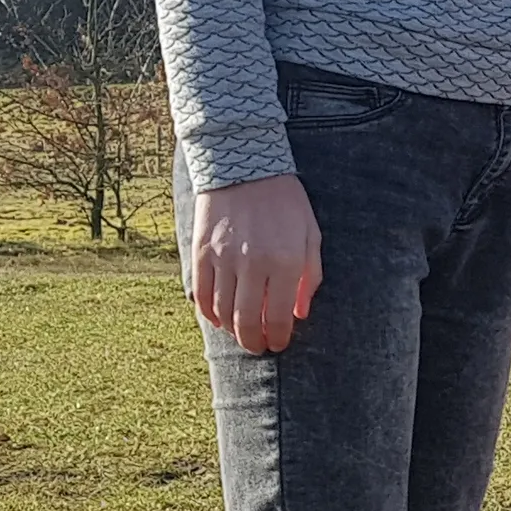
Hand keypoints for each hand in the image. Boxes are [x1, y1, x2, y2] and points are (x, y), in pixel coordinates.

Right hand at [190, 175, 322, 354]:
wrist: (244, 165)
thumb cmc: (285, 202)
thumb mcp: (310, 235)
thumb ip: (309, 276)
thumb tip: (301, 313)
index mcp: (285, 261)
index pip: (280, 317)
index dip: (279, 337)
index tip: (278, 344)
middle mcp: (253, 264)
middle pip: (248, 322)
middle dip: (254, 341)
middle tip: (258, 346)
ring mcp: (223, 259)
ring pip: (223, 313)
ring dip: (232, 330)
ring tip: (241, 333)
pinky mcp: (201, 251)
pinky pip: (201, 294)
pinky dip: (208, 313)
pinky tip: (218, 317)